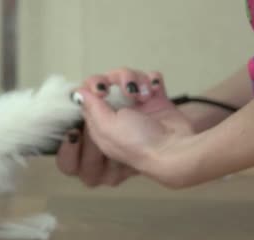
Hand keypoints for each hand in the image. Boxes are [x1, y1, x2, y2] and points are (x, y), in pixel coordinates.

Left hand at [57, 68, 194, 185]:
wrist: (175, 149)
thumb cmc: (138, 144)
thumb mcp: (106, 127)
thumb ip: (91, 108)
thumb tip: (78, 93)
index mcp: (100, 122)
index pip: (86, 97)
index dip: (90, 88)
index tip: (100, 91)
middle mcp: (116, 112)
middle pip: (106, 81)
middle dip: (114, 80)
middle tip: (122, 90)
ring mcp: (137, 105)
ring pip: (128, 76)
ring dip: (135, 80)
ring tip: (143, 96)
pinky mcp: (156, 98)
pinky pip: (150, 78)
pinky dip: (152, 80)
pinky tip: (155, 91)